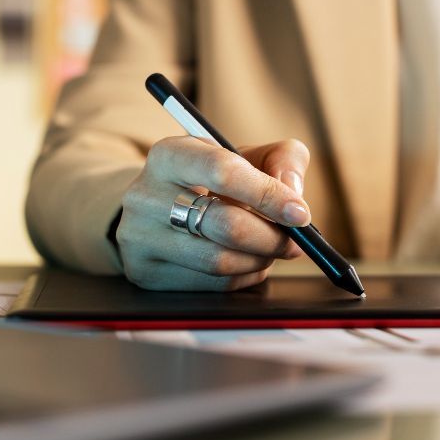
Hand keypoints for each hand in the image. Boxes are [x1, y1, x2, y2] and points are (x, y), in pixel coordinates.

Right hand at [117, 136, 310, 289]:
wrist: (161, 207)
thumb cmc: (214, 179)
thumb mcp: (247, 155)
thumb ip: (283, 158)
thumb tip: (293, 193)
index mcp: (170, 154)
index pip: (224, 172)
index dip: (269, 194)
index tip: (300, 213)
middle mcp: (145, 195)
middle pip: (226, 225)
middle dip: (273, 237)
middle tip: (295, 241)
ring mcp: (140, 237)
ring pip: (219, 261)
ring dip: (260, 260)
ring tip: (270, 250)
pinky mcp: (144, 273)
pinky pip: (211, 285)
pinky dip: (243, 277)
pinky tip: (247, 263)